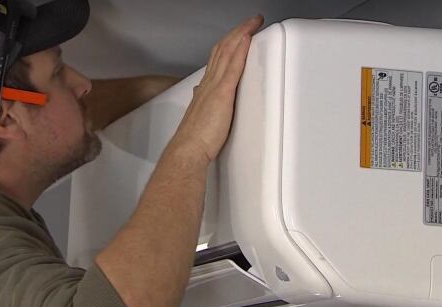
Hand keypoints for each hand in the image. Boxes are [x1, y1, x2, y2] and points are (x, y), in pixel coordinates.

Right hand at [169, 15, 263, 162]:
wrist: (187, 150)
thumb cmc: (194, 140)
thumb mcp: (200, 116)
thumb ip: (202, 102)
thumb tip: (201, 94)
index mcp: (205, 88)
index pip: (217, 58)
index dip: (229, 43)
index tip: (239, 34)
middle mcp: (208, 83)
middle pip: (223, 49)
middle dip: (237, 32)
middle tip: (251, 21)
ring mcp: (215, 86)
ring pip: (227, 52)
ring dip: (241, 33)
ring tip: (254, 22)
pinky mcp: (222, 94)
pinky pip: (233, 66)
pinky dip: (240, 50)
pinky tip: (248, 38)